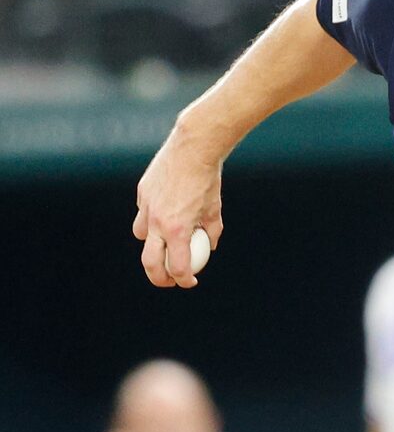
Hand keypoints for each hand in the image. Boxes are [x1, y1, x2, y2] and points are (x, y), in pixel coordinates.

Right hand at [133, 126, 223, 287]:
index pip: (178, 267)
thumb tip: (207, 248)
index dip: (184, 280)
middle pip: (150, 262)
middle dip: (159, 277)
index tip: (189, 282)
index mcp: (178, 230)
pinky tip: (166, 210)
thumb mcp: (215, 210)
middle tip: (169, 280)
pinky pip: (144, 214)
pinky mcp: (141, 194)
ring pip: (143, 236)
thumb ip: (211, 232)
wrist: (193, 149)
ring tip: (167, 241)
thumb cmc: (208, 181)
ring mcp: (146, 207)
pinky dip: (153, 218)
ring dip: (153, 244)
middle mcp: (157, 222)